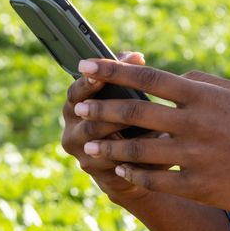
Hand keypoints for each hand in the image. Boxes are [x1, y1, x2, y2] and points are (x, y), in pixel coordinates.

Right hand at [61, 51, 161, 201]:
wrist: (134, 161)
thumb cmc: (132, 117)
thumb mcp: (128, 95)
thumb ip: (127, 75)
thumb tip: (136, 56)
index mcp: (76, 105)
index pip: (75, 92)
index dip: (86, 83)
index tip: (98, 74)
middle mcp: (72, 130)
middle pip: (85, 119)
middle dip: (107, 111)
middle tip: (132, 106)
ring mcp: (83, 154)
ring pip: (97, 143)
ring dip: (124, 134)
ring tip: (152, 127)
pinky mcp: (99, 174)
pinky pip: (113, 165)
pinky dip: (135, 156)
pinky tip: (157, 150)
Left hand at [73, 59, 229, 219]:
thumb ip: (204, 83)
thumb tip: (174, 78)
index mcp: (205, 96)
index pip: (150, 78)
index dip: (114, 71)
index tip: (86, 64)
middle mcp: (197, 123)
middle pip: (136, 112)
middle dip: (101, 109)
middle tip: (79, 108)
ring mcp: (196, 157)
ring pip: (138, 151)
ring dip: (108, 148)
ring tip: (89, 146)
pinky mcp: (198, 186)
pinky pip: (154, 180)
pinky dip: (133, 174)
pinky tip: (121, 170)